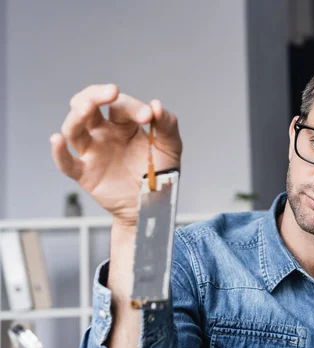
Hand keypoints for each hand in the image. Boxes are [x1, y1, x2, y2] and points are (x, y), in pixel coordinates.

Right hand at [51, 84, 182, 226]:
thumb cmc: (160, 172)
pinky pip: (66, 163)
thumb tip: (156, 105)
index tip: (148, 117)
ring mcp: (92, 152)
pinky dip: (58, 152)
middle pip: (87, 105)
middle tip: (111, 91)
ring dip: (77, 116)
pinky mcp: (85, 174)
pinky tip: (57, 140)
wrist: (155, 203)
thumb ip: (167, 124)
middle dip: (95, 95)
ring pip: (73, 129)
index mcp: (124, 124)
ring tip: (86, 108)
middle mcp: (103, 133)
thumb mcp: (170, 146)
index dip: (133, 107)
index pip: (120, 105)